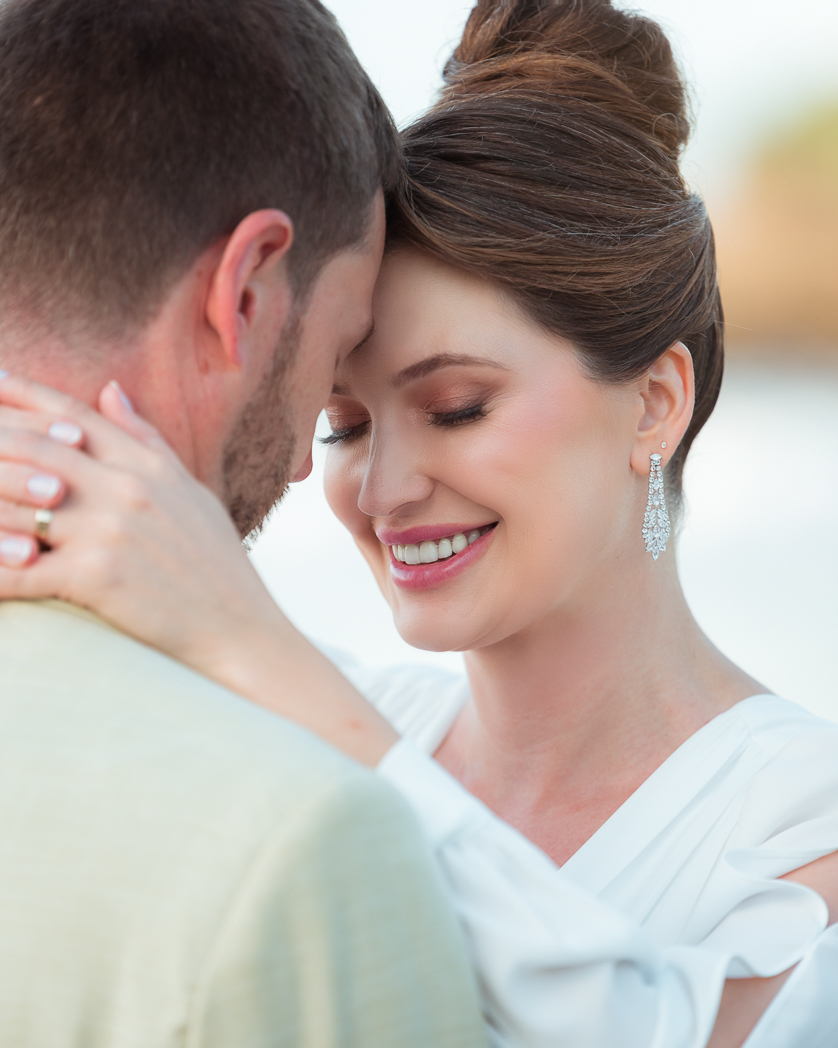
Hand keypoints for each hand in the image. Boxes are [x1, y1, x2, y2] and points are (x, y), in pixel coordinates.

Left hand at [0, 373, 278, 666]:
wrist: (240, 629)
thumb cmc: (217, 565)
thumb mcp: (190, 491)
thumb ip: (146, 441)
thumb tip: (110, 390)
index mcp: (147, 466)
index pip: (71, 416)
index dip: (21, 394)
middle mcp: (125, 488)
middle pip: (30, 448)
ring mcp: (108, 531)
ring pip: (13, 504)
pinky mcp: (95, 577)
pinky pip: (16, 569)